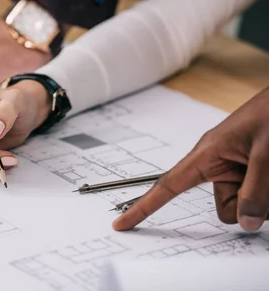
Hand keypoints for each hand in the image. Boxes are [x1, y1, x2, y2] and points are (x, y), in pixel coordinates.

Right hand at [113, 87, 268, 231]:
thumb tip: (246, 222)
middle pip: (224, 206)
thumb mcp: (265, 154)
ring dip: (265, 200)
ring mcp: (234, 167)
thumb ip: (256, 192)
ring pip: (243, 205)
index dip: (143, 207)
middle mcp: (216, 163)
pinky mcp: (248, 170)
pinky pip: (255, 197)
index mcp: (207, 154)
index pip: (168, 186)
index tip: (122, 223)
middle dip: (249, 206)